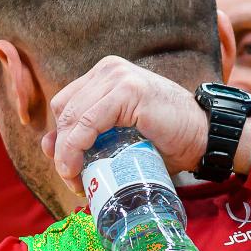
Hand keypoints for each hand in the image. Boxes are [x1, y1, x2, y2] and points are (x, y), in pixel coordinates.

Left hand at [43, 56, 208, 195]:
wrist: (203, 137)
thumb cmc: (166, 140)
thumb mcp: (119, 137)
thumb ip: (87, 136)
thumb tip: (47, 147)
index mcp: (105, 75)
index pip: (65, 105)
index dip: (60, 138)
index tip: (68, 169)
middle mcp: (108, 70)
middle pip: (64, 111)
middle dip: (61, 149)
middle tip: (72, 179)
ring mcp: (117, 76)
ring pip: (72, 117)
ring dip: (66, 153)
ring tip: (75, 180)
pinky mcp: (127, 90)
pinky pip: (88, 121)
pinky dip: (76, 146)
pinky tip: (77, 167)